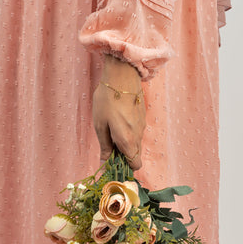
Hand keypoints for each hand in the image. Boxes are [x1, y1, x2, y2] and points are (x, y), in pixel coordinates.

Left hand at [92, 54, 145, 169]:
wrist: (122, 76)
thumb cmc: (107, 100)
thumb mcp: (100, 125)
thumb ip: (105, 146)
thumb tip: (104, 163)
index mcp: (127, 140)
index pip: (135, 165)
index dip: (125, 168)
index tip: (113, 163)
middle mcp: (138, 135)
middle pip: (135, 155)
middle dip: (124, 156)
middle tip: (109, 147)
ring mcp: (142, 125)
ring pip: (136, 143)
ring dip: (125, 143)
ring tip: (111, 129)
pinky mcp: (142, 116)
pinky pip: (137, 131)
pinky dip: (129, 132)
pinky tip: (118, 119)